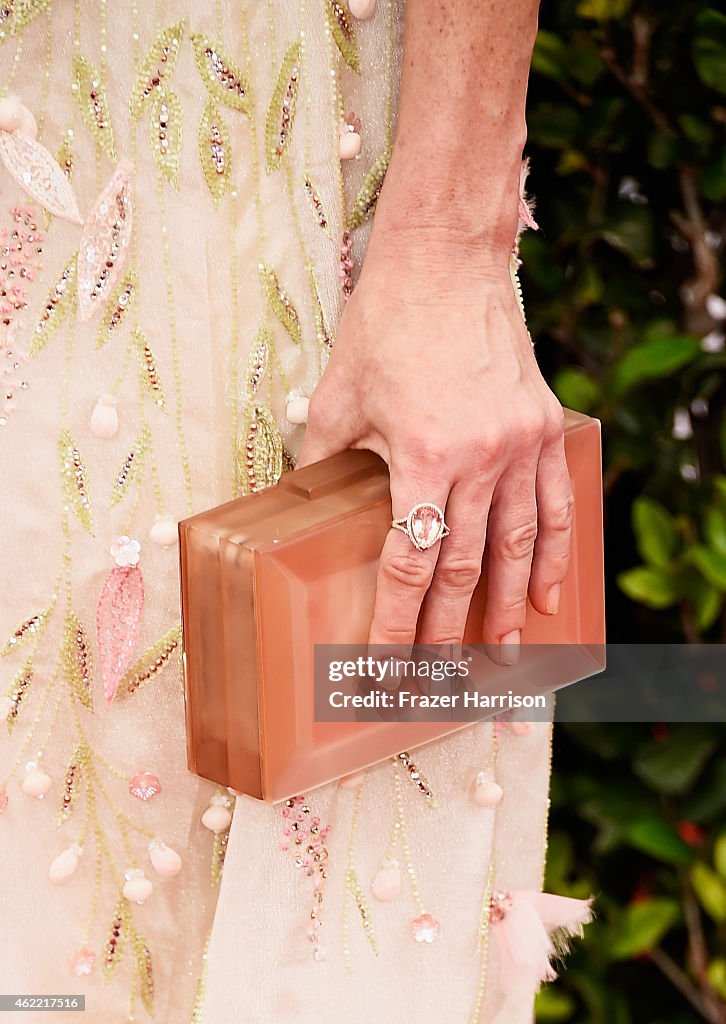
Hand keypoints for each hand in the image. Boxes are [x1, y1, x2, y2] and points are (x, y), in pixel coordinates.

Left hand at [298, 240, 573, 664]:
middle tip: (442, 677)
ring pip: (517, 545)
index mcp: (424, 454)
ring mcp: (520, 444)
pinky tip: (548, 594)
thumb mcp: (340, 394)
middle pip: (465, 567)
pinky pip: (554, 504)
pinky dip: (554, 553)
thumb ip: (323, 458)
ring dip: (508, 607)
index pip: (412, 561)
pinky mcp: (543, 428)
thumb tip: (303, 502)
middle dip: (450, 630)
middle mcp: (481, 458)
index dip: (399, 622)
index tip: (390, 665)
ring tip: (502, 655)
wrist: (447, 262)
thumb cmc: (387, 323)